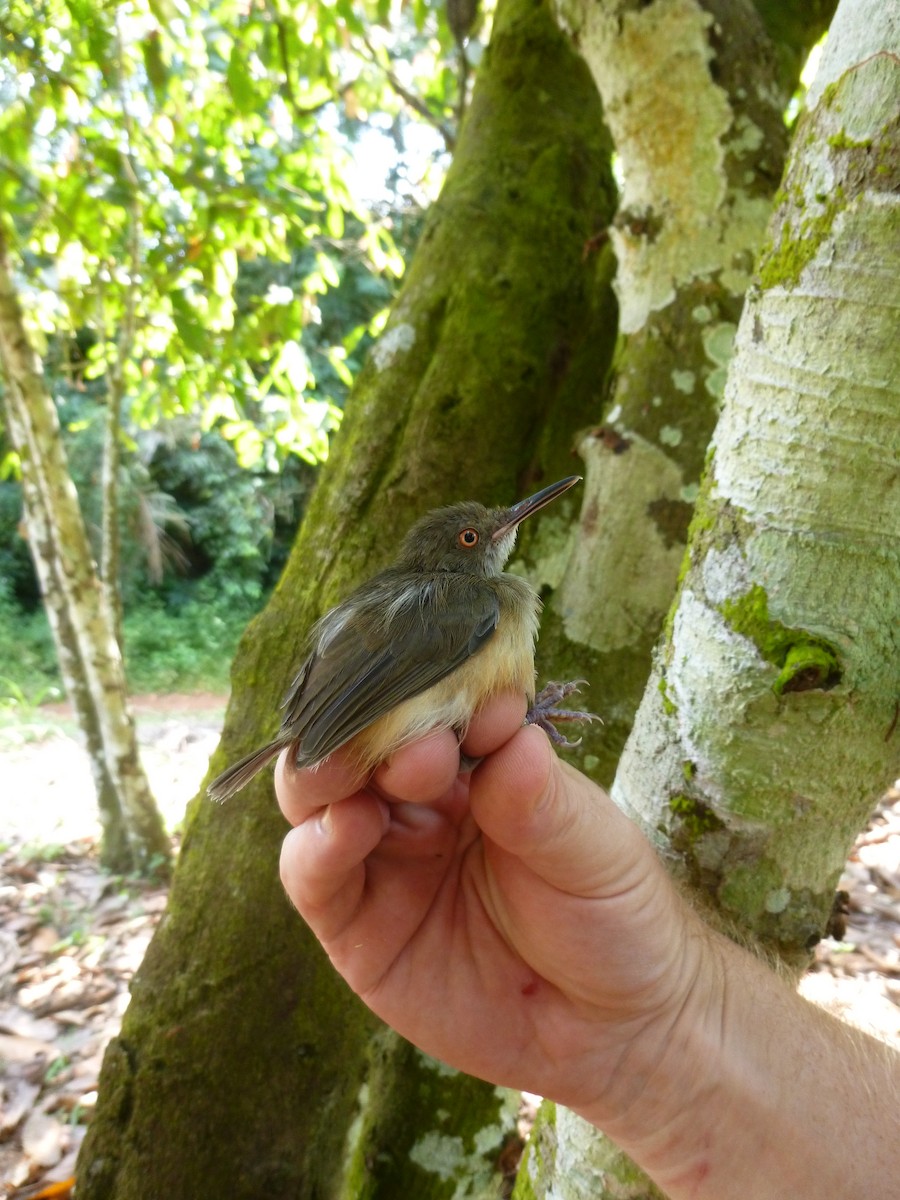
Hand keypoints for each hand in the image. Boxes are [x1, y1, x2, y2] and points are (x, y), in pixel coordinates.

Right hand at [276, 693, 712, 1126]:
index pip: (431, 710)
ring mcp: (386, 862)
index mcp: (478, 766)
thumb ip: (541, 799)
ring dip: (324, 777)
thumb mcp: (596, 849)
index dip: (433, 699)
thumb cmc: (614, 916)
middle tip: (399, 746)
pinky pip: (314, 877)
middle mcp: (421, 804)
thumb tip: (506, 731)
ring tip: (347, 777)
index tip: (462, 711)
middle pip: (359, 746)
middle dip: (364, 732)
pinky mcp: (358, 929)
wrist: (614, 1031)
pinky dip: (314, 847)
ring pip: (320, 801)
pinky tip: (342, 829)